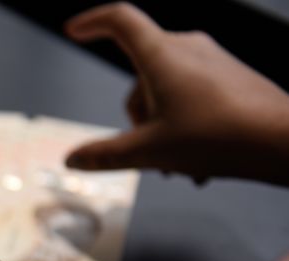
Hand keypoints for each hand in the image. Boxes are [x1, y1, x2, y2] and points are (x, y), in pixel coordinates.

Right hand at [63, 2, 288, 185]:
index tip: (74, 30)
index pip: (120, 20)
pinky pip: (191, 93)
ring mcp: (211, 59)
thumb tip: (72, 159)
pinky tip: (197, 156)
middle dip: (136, 116)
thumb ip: (106, 155)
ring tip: (177, 162)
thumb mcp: (150, 151)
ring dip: (161, 126)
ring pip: (165, 88)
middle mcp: (186, 47)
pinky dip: (183, 122)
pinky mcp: (230, 74)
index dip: (92, 22)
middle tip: (149, 150)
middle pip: (139, 75)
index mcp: (161, 55)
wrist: (284, 140)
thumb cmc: (219, 138)